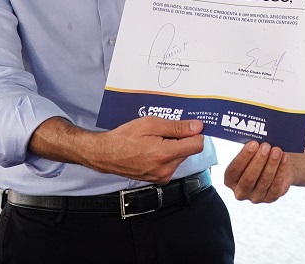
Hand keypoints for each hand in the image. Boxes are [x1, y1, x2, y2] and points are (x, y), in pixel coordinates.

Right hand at [84, 116, 205, 183]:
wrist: (107, 154)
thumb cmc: (125, 137)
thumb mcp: (150, 124)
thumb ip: (176, 126)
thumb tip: (197, 127)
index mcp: (165, 154)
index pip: (197, 145)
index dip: (195, 133)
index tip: (188, 126)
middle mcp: (166, 169)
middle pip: (189, 150)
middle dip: (181, 139)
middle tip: (163, 132)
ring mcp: (162, 177)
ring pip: (181, 157)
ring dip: (174, 147)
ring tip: (155, 141)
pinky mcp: (159, 180)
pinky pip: (172, 164)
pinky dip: (168, 155)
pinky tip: (153, 150)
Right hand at [224, 141, 293, 203]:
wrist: (274, 170)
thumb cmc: (258, 158)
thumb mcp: (251, 154)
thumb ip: (250, 149)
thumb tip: (258, 140)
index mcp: (230, 180)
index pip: (234, 169)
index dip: (244, 156)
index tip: (253, 143)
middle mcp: (240, 191)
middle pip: (249, 177)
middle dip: (258, 160)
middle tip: (266, 146)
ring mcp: (255, 197)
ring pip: (264, 181)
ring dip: (271, 164)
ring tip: (277, 150)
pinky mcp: (270, 198)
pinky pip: (276, 185)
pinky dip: (281, 170)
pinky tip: (284, 158)